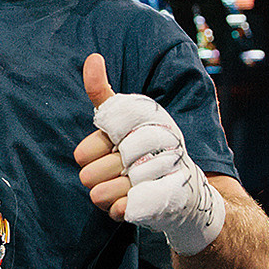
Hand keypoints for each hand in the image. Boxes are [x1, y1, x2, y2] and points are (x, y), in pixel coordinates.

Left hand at [74, 54, 224, 253]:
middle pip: (88, 176)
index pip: (83, 151)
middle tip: (119, 172)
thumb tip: (92, 58)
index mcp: (136, 125)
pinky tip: (134, 201)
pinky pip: (117, 210)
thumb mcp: (128, 116)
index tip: (110, 150)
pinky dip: (120, 210)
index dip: (90, 154)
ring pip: (99, 195)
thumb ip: (104, 93)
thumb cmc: (149, 150)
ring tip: (126, 188)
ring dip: (108, 196)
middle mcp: (146, 148)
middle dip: (98, 178)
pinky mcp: (156, 202)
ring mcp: (152, 176)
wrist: (185, 189)